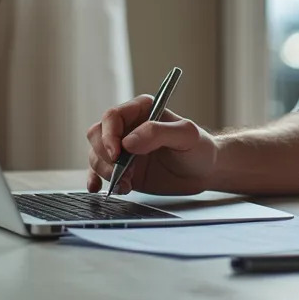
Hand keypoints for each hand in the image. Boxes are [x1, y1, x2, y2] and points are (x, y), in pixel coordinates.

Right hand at [85, 95, 217, 194]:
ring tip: (127, 184)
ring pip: (96, 155)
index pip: (112, 116)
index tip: (117, 154)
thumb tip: (128, 142)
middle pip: (97, 135)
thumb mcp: (187, 135)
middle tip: (122, 172)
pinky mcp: (121, 169)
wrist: (204, 173)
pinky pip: (97, 172)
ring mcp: (123, 149)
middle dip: (104, 156)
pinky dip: (94, 180)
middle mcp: (128, 127)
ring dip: (105, 172)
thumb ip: (159, 133)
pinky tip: (98, 189)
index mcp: (142, 110)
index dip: (109, 135)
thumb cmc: (199, 148)